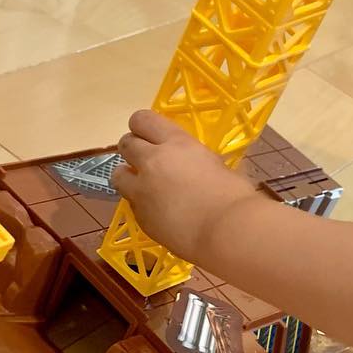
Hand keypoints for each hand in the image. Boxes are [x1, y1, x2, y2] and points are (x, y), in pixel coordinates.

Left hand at [111, 110, 261, 258]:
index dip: (142, 127)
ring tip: (143, 187)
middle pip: (125, 144)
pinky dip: (140, 205)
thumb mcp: (217, 164)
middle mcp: (153, 161)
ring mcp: (142, 190)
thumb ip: (197, 160)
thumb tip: (198, 166)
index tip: (149, 136)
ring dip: (128, 177)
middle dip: (133, 150)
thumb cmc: (234, 196)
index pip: (142, 119)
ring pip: (117, 174)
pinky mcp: (140, 216)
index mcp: (177, 143)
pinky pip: (131, 204)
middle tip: (146, 161)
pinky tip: (158, 213)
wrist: (225, 232)